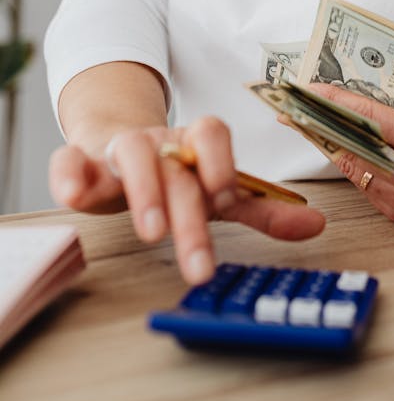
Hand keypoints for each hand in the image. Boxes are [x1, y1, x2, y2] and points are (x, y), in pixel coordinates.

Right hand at [48, 116, 325, 282]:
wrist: (118, 143)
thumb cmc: (175, 173)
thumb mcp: (218, 191)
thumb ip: (261, 207)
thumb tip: (317, 224)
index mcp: (194, 144)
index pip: (212, 134)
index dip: (220, 163)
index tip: (225, 200)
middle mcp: (160, 142)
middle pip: (177, 170)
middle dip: (189, 217)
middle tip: (199, 265)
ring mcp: (120, 150)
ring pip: (131, 154)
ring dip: (142, 191)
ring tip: (150, 231)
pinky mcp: (82, 163)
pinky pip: (70, 160)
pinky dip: (69, 174)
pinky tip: (72, 196)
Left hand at [307, 70, 393, 220]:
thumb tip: (355, 79)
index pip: (371, 120)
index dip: (337, 103)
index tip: (309, 89)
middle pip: (355, 146)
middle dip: (323, 122)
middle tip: (293, 105)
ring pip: (354, 167)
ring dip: (331, 142)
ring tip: (307, 119)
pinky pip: (363, 182)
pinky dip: (351, 161)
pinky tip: (337, 141)